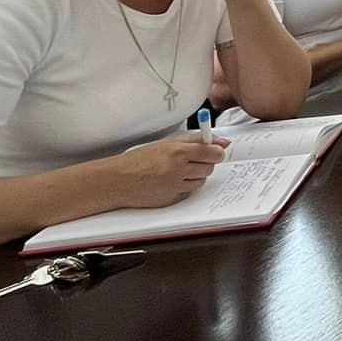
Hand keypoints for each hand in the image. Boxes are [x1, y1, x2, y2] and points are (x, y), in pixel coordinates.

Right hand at [100, 136, 228, 208]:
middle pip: (209, 167)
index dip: (217, 152)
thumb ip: (195, 140)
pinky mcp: (173, 199)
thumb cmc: (140, 160)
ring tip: (179, 170)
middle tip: (194, 160)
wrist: (119, 180)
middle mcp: (178, 169)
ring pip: (201, 181)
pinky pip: (190, 192)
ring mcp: (175, 186)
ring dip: (196, 175)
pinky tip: (172, 181)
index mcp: (177, 152)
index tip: (217, 151)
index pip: (211, 152)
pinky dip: (186, 186)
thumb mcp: (167, 143)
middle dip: (206, 163)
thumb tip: (222, 142)